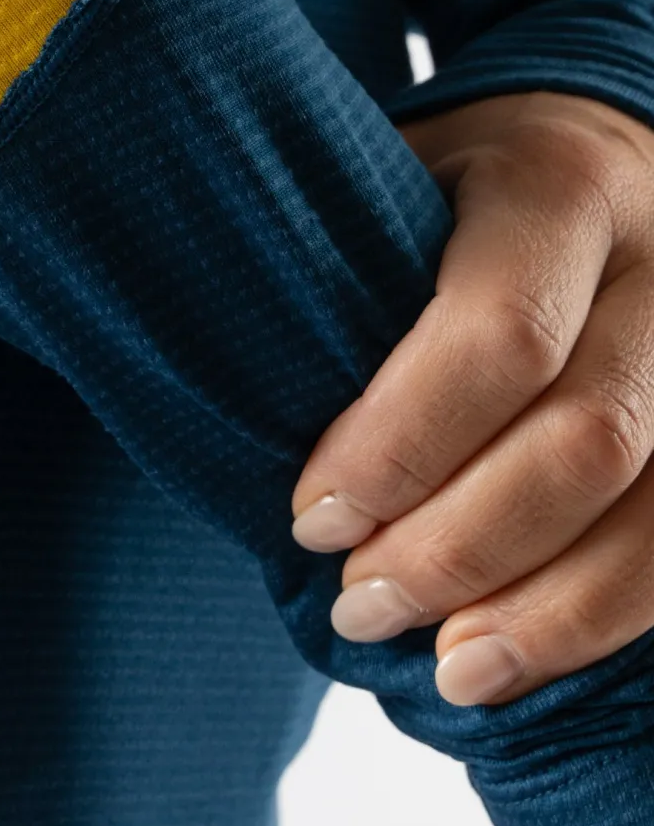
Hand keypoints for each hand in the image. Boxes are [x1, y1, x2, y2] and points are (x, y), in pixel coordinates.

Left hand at [291, 91, 653, 704]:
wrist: (603, 155)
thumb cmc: (450, 195)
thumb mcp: (389, 184)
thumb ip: (337, 273)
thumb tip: (221, 406)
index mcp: (559, 185)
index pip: (500, 335)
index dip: (399, 449)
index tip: (310, 519)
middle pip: (588, 439)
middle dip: (458, 547)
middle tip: (358, 604)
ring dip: (543, 613)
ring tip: (445, 670)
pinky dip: (599, 620)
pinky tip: (514, 661)